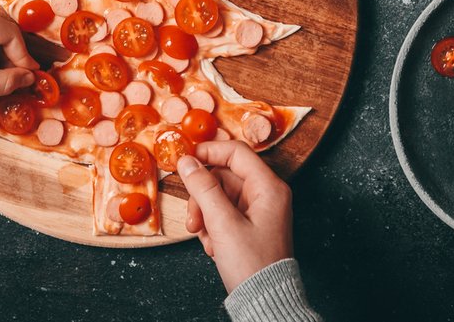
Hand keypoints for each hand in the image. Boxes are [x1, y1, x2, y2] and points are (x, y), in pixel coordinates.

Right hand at [176, 140, 293, 292]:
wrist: (264, 301)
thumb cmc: (252, 264)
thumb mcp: (223, 224)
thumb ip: (203, 189)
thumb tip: (187, 162)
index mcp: (268, 187)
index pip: (236, 153)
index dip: (208, 153)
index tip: (185, 160)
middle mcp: (266, 194)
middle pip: (224, 177)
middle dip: (203, 197)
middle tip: (193, 219)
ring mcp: (258, 210)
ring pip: (221, 197)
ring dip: (205, 215)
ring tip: (204, 237)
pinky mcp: (250, 225)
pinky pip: (224, 213)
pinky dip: (213, 226)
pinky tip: (213, 245)